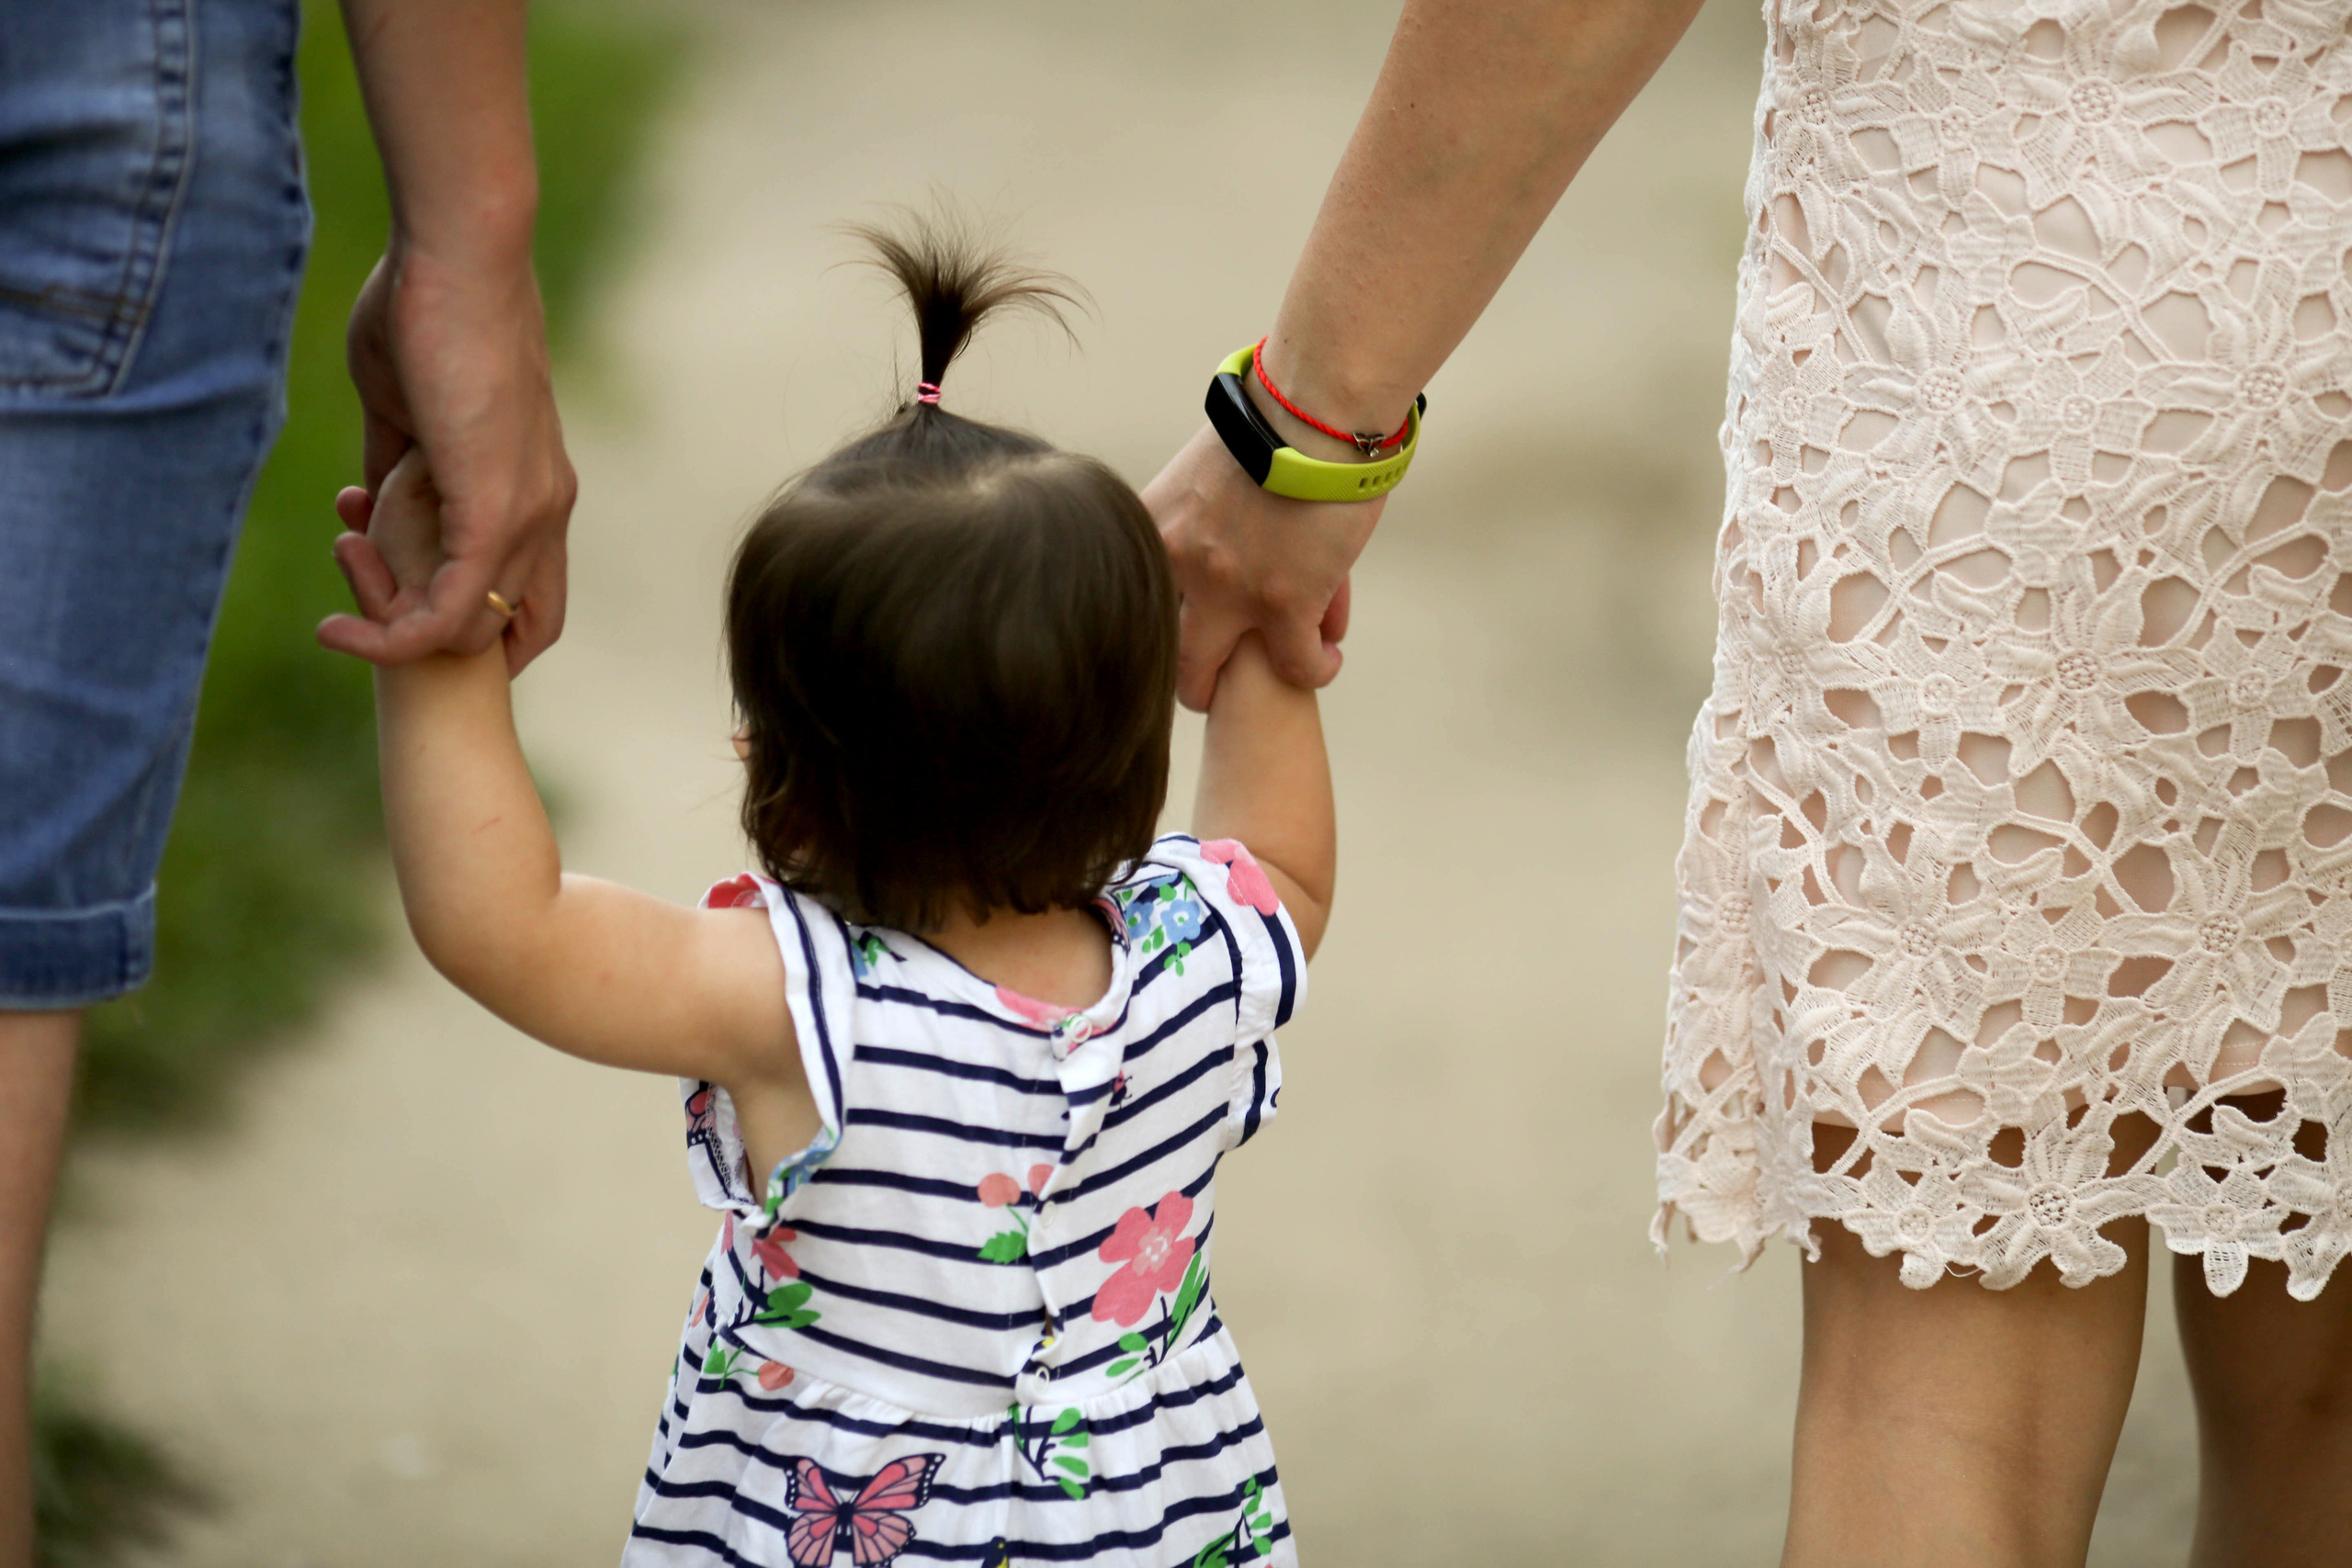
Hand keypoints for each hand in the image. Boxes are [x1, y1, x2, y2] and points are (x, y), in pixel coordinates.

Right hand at [317, 243, 574, 673]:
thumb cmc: (427, 312)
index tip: (391, 595)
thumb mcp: (405, 408)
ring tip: (342, 585)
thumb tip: (369, 504)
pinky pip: (450, 613)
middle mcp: (546, 511)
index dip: (469, 625)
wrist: (455, 257)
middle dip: (417, 622)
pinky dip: (393, 636)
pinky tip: (337, 629)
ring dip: (391, 623)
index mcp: (534, 488)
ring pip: (468, 629)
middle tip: (353, 572)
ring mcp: (529, 515)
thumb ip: (395, 465)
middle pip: (502, 628)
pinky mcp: (496, 511)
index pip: (530, 601)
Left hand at [1142, 423, 1383, 710]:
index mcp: (1151, 528)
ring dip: (1230, 688)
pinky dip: (1312, 668)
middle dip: (1174, 673)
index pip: (1127, 599)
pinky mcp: (1285, 603)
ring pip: (1203, 678)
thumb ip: (1195, 514)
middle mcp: (1177, 566)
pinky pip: (1294, 666)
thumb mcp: (1202, 472)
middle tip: (1206, 679)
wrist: (1316, 406)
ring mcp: (1227, 591)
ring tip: (1264, 672)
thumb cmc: (1274, 422)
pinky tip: (1323, 658)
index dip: (1151, 623)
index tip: (1175, 630)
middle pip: (1150, 651)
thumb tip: (1213, 534)